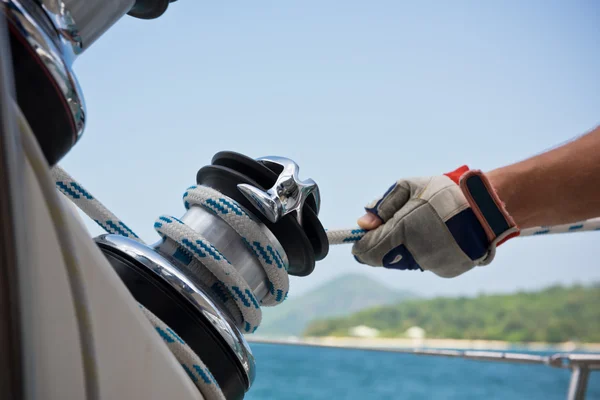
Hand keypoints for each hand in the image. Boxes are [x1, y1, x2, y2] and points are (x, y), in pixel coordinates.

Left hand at [352, 166, 519, 277]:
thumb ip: (383, 205)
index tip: (361, 238)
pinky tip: (438, 236)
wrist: (486, 208)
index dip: (361, 245)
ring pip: (405, 261)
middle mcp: (414, 253)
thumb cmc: (444, 194)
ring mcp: (431, 264)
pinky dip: (426, 252)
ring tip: (422, 226)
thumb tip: (363, 223)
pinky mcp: (446, 271)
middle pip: (384, 259)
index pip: (368, 251)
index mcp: (402, 231)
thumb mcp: (410, 187)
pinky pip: (426, 263)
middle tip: (394, 226)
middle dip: (383, 245)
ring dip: (404, 249)